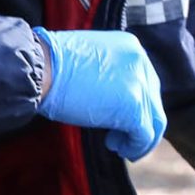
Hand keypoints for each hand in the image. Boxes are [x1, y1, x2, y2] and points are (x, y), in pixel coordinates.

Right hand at [34, 28, 165, 160]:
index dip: (136, 104)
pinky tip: (116, 147)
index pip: (146, 82)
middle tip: (118, 136)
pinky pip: (144, 135)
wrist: (40, 68)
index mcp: (131, 47)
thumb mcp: (91, 61)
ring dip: (139, 139)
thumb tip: (117, 100)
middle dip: (140, 123)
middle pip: (154, 102)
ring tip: (117, 145)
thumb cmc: (52, 66)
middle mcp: (141, 62)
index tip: (118, 118)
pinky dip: (134, 147)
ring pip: (155, 121)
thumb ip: (111, 75)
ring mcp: (140, 84)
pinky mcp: (133, 107)